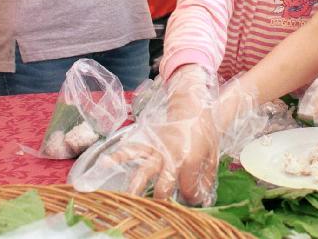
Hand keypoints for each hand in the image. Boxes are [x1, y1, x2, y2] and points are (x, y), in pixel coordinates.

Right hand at [69, 66, 219, 204]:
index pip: (188, 190)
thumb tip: (203, 200)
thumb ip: (207, 179)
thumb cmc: (204, 133)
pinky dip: (118, 156)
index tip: (192, 198)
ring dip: (135, 185)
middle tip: (161, 208)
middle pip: (164, 186)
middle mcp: (171, 157)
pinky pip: (131, 150)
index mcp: (190, 160)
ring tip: (126, 197)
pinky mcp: (148, 143)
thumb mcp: (212, 156)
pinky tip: (105, 163)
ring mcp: (157, 150)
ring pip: (143, 169)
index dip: (191, 198)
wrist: (192, 107)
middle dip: (163, 200)